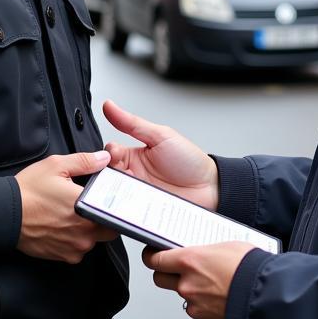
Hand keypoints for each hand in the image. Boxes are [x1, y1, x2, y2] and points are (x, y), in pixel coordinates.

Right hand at [14, 150, 117, 261]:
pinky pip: (78, 251)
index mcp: (86, 208)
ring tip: (72, 216)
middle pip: (109, 229)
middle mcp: (84, 232)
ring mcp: (74, 247)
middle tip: (91, 207)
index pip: (116, 212)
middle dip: (104, 219)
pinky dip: (75, 241)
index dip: (114, 206)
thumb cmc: (28, 191)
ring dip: (88, 231)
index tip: (107, 200)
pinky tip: (62, 228)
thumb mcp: (57, 166)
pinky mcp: (63, 257)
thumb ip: (85, 161)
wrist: (3, 214)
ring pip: (94, 241)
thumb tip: (103, 158)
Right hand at [102, 100, 218, 210]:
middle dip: (109, 175)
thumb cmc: (189, 161)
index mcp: (134, 156)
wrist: (210, 187)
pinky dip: (125, 208)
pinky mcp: (141, 212)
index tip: (115, 154)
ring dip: (117, 192)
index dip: (107, 155)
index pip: (109, 154)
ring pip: (114, 195)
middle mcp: (132, 176)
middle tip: (123, 173)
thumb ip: (132, 123)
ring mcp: (136, 195)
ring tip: (130, 187)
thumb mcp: (160, 136)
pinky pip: (126, 212)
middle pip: (107, 176)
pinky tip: (133, 202)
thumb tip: (110, 106)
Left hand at [143, 242, 254, 318]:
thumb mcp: (228, 245)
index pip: (155, 259)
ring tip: (216, 285)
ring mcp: (195, 307)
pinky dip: (208, 308)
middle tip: (179, 269)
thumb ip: (208, 251)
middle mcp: (187, 285)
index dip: (151, 256)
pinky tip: (224, 300)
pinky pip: (201, 314)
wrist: (269, 298)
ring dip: (193, 292)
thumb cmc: (253, 268)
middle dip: (166, 274)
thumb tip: (203, 252)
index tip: (152, 255)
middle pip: (161, 280)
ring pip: (184, 298)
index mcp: (190, 261)